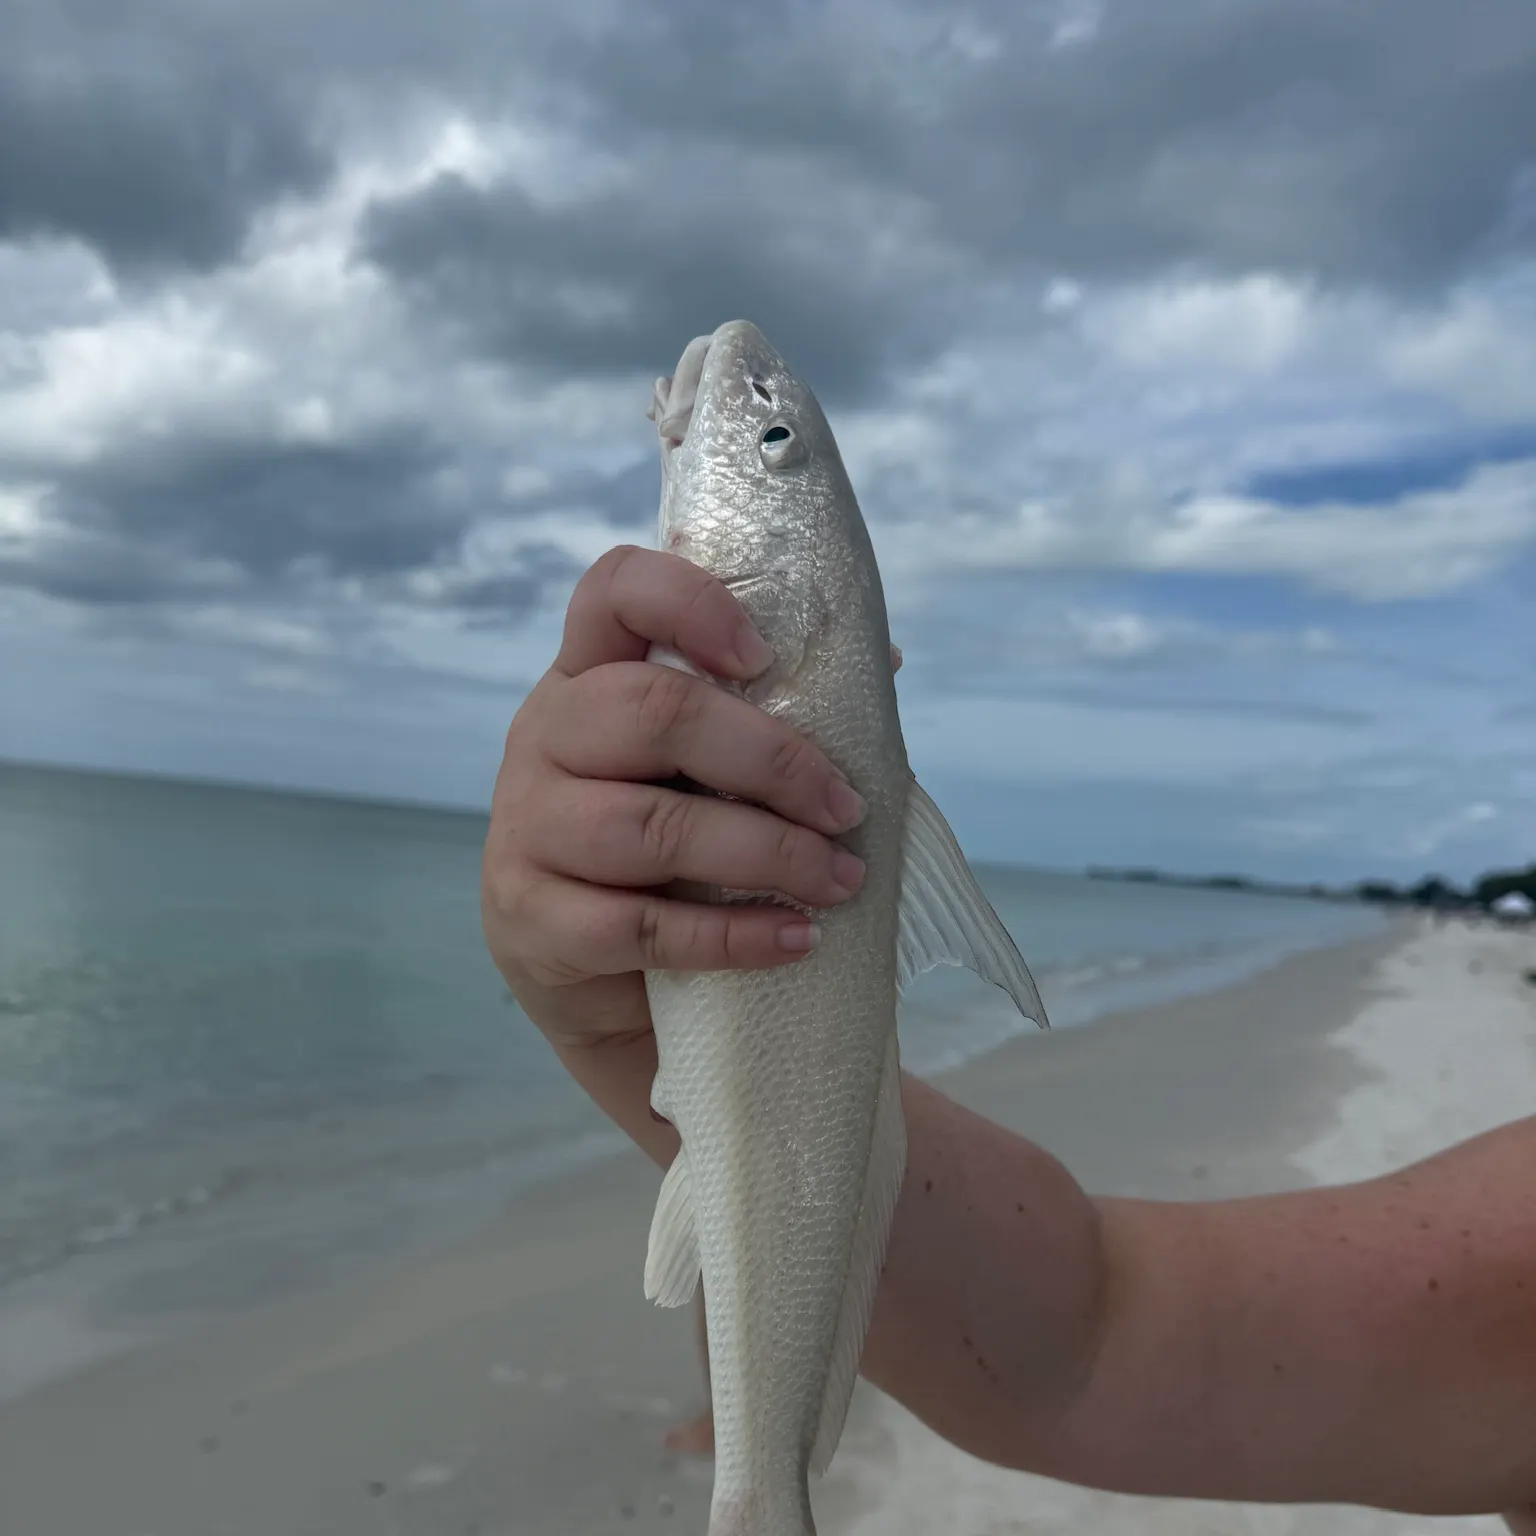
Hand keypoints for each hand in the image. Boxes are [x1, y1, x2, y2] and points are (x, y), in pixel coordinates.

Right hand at [481, 545, 869, 1053]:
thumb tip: (884, 660)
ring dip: (766, 853)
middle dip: (771, 759)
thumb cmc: (676, 858)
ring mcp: (525, 829)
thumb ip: (770, 717)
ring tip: (838, 881)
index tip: (762, 657)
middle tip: (846, 808)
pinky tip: (795, 939)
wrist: (607, 992)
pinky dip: (732, 935)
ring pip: (649, 826)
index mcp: (588, 676)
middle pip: (649, 708)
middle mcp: (543, 736)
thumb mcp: (709, 774)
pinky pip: (640, 926)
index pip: (613, 591)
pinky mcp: (530, 921)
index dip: (689, 603)